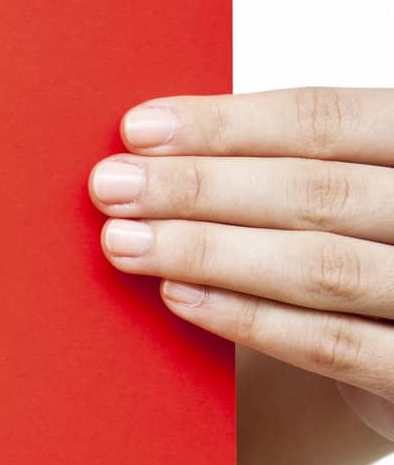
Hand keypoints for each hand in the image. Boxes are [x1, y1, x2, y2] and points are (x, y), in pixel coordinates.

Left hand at [88, 87, 393, 439]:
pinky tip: (176, 297)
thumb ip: (274, 165)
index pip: (329, 120)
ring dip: (208, 251)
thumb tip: (149, 143)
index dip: (228, 124)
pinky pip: (333, 344)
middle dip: (200, 187)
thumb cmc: (355, 251)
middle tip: (110, 186)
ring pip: (321, 267)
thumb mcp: (336, 194)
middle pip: (318, 193)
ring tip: (124, 242)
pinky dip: (248, 318)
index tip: (136, 129)